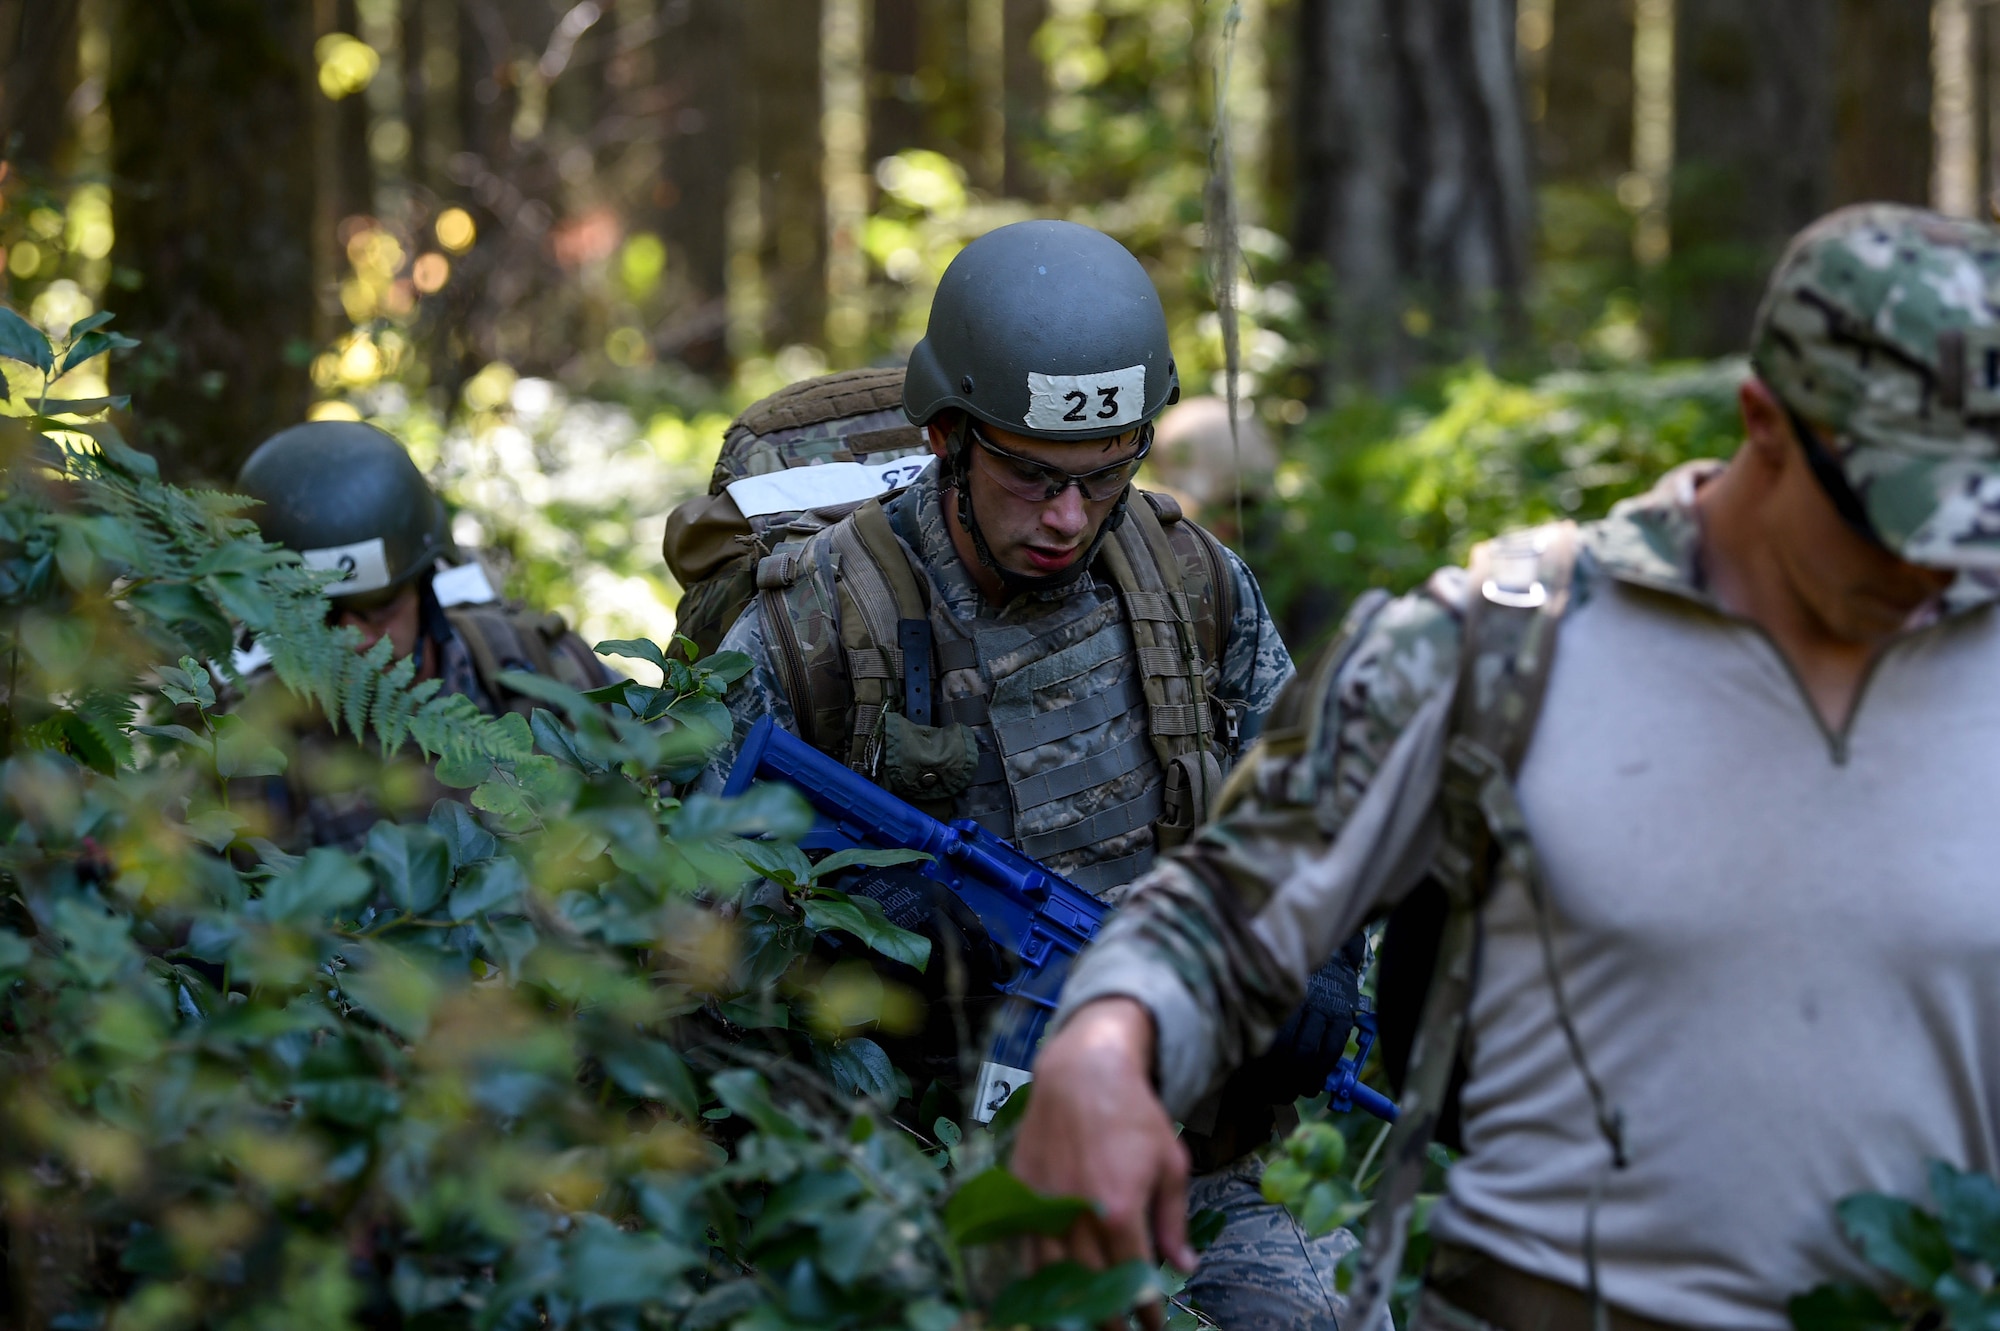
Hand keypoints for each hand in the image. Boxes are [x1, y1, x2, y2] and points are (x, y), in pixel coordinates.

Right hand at [1012, 997, 1195, 1329]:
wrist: (1083, 1072)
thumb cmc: (1133, 1115)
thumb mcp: (1170, 1164)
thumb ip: (1174, 1221)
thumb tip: (1185, 1266)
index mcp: (1119, 1209)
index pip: (1133, 1279)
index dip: (1145, 1311)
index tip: (1153, 1326)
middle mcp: (1076, 1215)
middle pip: (1091, 1287)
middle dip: (1110, 1320)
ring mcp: (1043, 1206)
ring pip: (1052, 1276)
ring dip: (1070, 1305)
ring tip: (1087, 1322)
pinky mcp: (1021, 1195)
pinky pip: (1027, 1248)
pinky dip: (1039, 1275)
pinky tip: (1051, 1290)